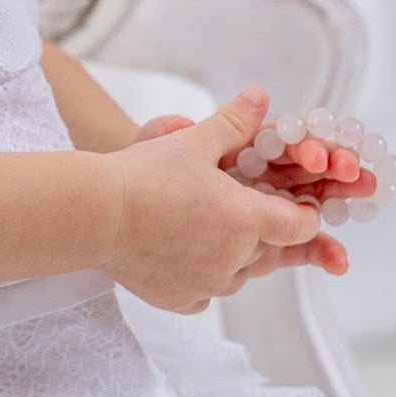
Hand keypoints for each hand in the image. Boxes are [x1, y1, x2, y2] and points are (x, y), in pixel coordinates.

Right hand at [101, 87, 323, 314]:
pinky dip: (201, 273)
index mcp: (245, 219)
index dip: (299, 212)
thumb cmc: (143, 175)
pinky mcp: (182, 300)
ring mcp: (208, 285)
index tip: (286, 201)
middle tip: (231, 205)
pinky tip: (181, 249)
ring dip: (231, 252)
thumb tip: (259, 96)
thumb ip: (233, 123)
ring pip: (239, 273)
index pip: (301, 226)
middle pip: (269, 249)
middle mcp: (234, 260)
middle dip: (259, 229)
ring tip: (202, 224)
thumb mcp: (192, 141)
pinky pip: (206, 292)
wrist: (94, 214)